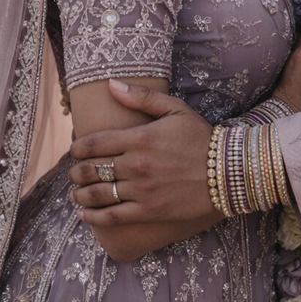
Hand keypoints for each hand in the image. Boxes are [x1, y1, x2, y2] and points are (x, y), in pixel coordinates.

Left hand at [69, 83, 219, 229]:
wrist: (227, 171)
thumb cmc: (201, 137)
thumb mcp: (175, 109)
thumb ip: (142, 97)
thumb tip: (112, 84)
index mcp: (140, 138)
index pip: (95, 143)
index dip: (78, 148)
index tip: (74, 150)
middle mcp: (136, 165)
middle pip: (93, 170)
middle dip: (76, 172)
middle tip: (73, 172)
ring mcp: (141, 190)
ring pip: (98, 194)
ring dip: (80, 194)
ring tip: (76, 193)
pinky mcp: (149, 211)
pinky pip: (113, 216)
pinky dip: (94, 216)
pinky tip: (85, 215)